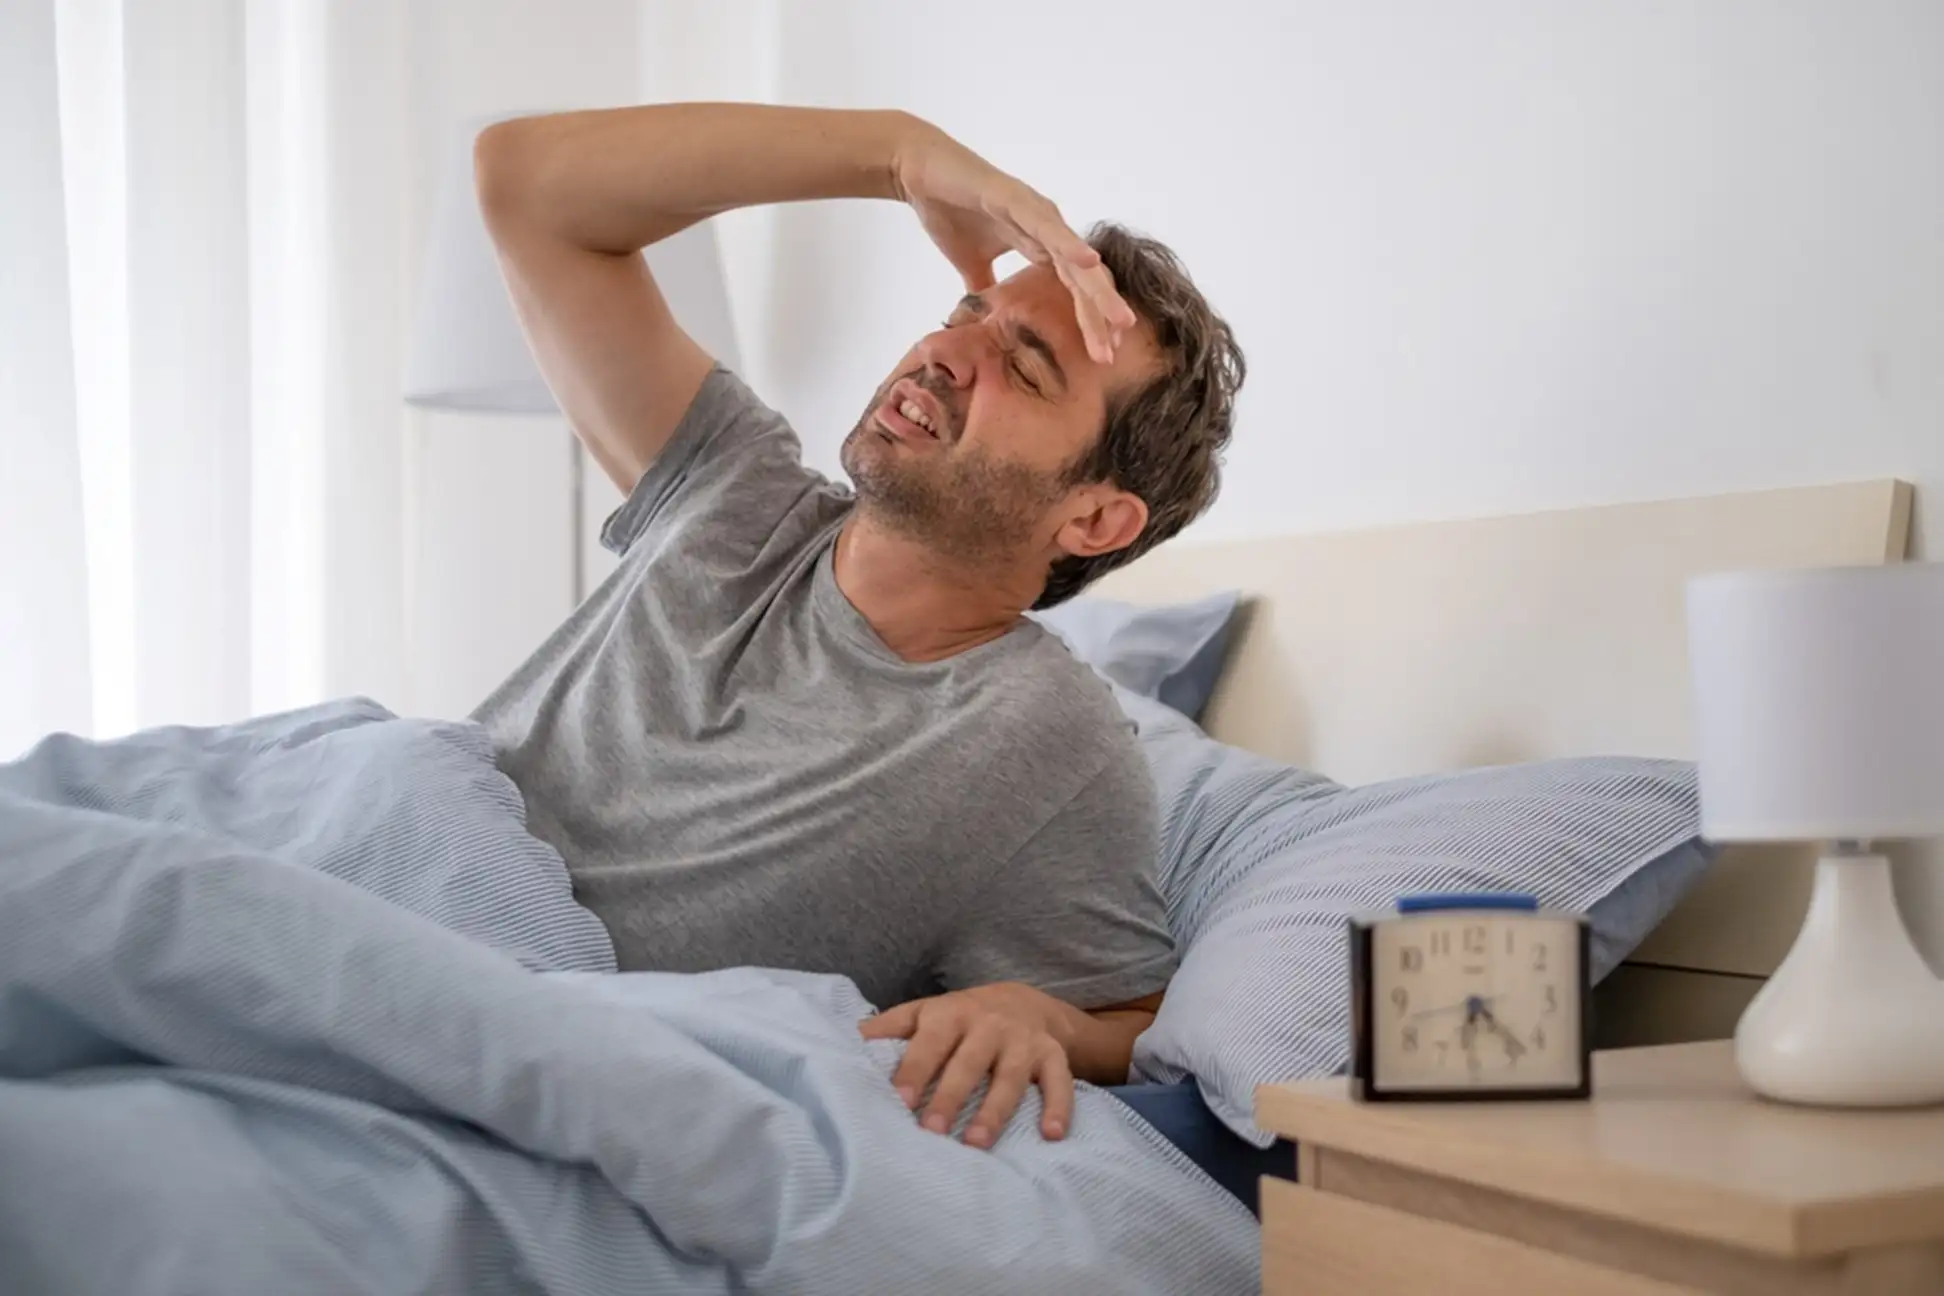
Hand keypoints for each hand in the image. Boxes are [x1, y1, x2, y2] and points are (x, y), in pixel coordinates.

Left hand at [859, 982, 1074, 1149]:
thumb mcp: (925, 1013)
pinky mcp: (1054, 1056)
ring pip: (1010, 1076)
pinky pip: (1060, 1081)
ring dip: (995, 1110)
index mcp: (951, 1014)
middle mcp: (988, 1025)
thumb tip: (841, 1042)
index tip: (899, 1100)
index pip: (929, 1042)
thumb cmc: (961, 1018)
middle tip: (932, 1131)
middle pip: (968, 1062)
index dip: (914, 1070)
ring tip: (977, 1143)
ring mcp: (1023, 1041)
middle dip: (950, 1096)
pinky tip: (1052, 1135)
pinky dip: (1059, 1107)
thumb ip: (888, 1028)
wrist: (1026, 1000)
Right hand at [890, 120, 1134, 364]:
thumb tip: (986, 319)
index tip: (1104, 355)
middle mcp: (1048, 229)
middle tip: (1116, 350)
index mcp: (1041, 245)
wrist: (919, 171)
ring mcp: (1035, 212)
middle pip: (1084, 279)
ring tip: (1119, 320)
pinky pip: (1047, 226)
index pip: (1075, 290)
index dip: (1090, 320)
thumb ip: (985, 287)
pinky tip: (1089, 262)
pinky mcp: (1016, 199)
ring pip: (1074, 258)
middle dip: (1102, 315)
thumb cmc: (948, 211)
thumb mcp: (970, 263)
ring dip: (1098, 290)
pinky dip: (1069, 245)